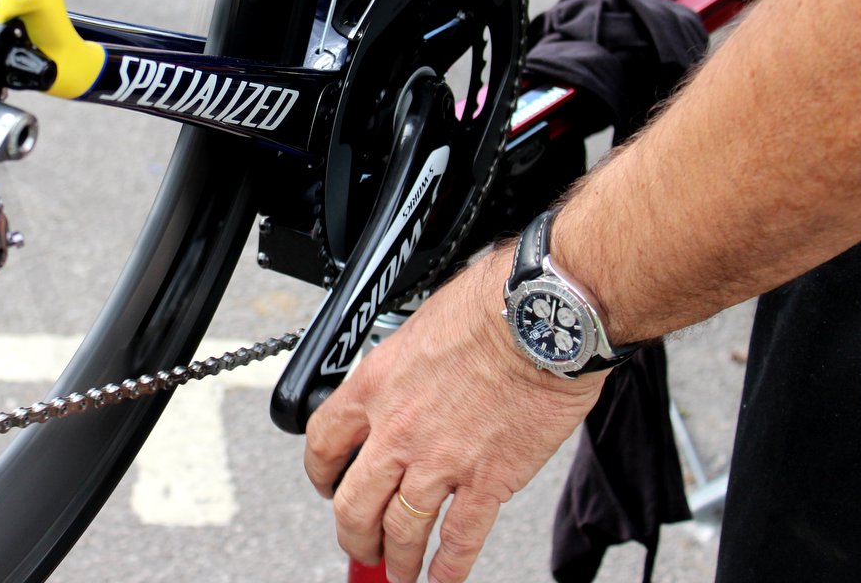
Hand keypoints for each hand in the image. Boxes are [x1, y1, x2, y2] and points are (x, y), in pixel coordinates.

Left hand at [303, 246, 604, 582]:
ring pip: (401, 530)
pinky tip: (443, 577)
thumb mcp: (420, 326)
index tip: (326, 483)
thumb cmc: (491, 306)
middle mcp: (398, 430)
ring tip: (398, 572)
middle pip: (353, 503)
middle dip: (353, 534)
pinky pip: (459, 539)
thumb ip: (403, 365)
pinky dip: (448, 568)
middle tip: (360, 545)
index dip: (320, 473)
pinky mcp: (488, 481)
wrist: (541, 317)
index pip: (323, 442)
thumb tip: (407, 377)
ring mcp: (440, 461)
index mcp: (375, 386)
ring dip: (396, 559)